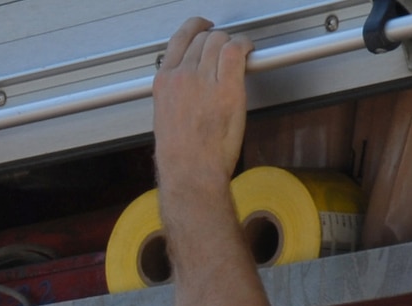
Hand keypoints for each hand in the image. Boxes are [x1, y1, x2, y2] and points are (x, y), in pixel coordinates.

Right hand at [153, 19, 252, 190]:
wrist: (190, 172)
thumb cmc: (179, 155)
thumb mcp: (164, 117)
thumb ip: (175, 92)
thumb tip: (188, 80)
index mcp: (163, 83)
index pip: (180, 38)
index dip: (196, 27)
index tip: (204, 28)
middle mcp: (181, 77)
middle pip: (203, 38)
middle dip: (216, 41)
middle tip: (224, 51)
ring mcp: (203, 80)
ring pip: (220, 40)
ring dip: (231, 43)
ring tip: (237, 54)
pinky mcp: (227, 87)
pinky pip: (236, 50)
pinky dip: (245, 46)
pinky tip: (248, 52)